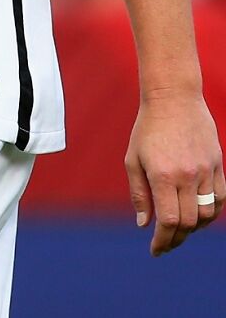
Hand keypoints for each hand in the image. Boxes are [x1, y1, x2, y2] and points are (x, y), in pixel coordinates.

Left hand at [125, 90, 225, 255]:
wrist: (173, 98)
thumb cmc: (147, 128)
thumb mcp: (133, 158)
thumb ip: (139, 193)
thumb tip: (143, 224)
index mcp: (163, 175)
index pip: (169, 221)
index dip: (163, 241)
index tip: (156, 250)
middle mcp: (187, 175)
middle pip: (188, 223)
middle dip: (176, 239)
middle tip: (165, 244)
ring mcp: (206, 170)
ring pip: (206, 215)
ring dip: (194, 229)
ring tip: (180, 231)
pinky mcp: (218, 165)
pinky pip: (220, 199)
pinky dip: (211, 214)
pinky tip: (198, 218)